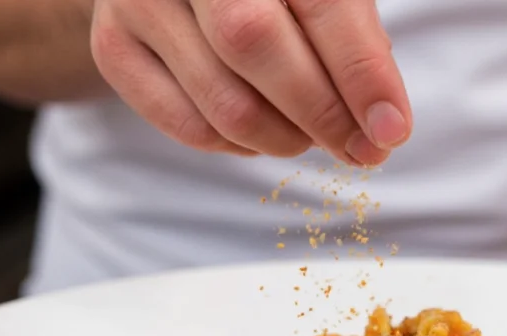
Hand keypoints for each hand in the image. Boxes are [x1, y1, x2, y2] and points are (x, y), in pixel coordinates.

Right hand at [90, 0, 410, 164]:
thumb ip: (355, 43)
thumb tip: (383, 125)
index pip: (320, 2)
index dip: (359, 73)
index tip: (391, 129)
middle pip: (254, 46)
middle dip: (320, 114)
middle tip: (359, 149)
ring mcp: (140, 0)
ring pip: (223, 103)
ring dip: (284, 139)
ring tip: (309, 133)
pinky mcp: (114, 47)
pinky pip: (188, 127)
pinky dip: (239, 147)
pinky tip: (262, 132)